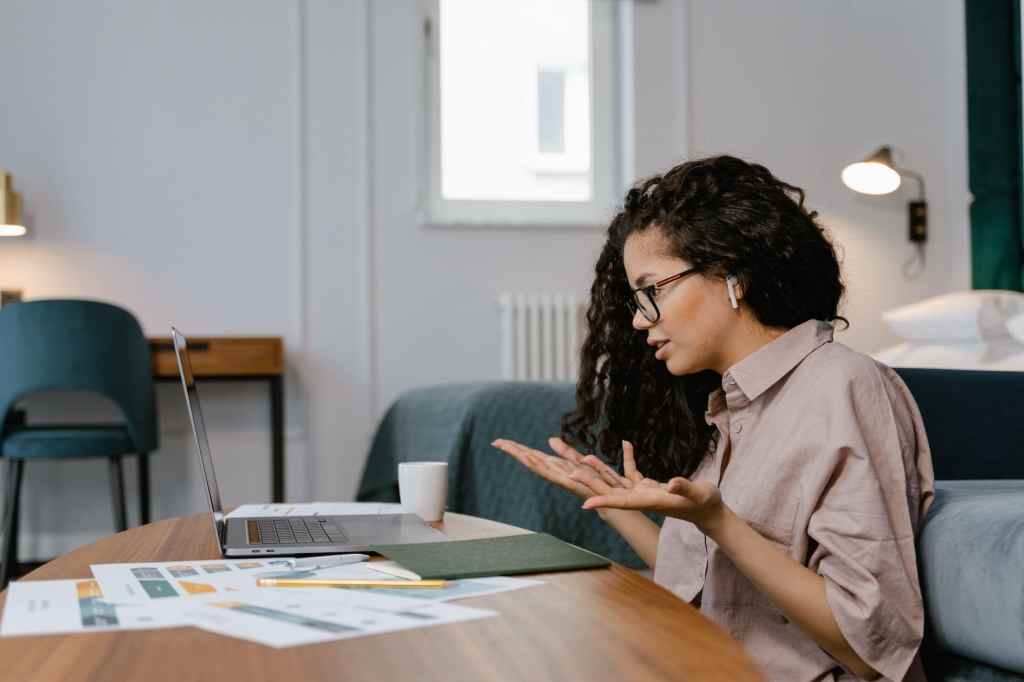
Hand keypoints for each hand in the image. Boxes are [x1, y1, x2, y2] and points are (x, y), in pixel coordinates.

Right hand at [491, 436, 627, 501]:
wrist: (613, 501)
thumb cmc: (599, 483)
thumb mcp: (581, 462)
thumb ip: (566, 452)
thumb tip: (550, 439)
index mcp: (557, 467)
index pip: (533, 455)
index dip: (517, 448)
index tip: (500, 441)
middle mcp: (556, 473)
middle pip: (531, 460)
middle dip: (514, 451)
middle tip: (496, 442)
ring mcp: (561, 479)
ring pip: (538, 467)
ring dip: (523, 457)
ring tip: (508, 447)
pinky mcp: (570, 484)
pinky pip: (553, 474)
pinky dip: (540, 466)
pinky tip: (529, 458)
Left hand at [581, 442, 724, 531]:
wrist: (708, 510)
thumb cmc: (705, 503)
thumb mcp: (699, 494)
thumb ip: (684, 488)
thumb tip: (671, 483)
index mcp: (651, 501)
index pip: (622, 502)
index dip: (603, 501)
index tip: (585, 502)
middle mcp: (642, 498)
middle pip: (612, 491)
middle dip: (591, 483)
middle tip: (570, 473)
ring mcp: (644, 492)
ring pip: (617, 481)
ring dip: (601, 470)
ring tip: (585, 458)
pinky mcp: (649, 487)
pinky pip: (633, 472)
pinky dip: (628, 458)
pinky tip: (627, 444)